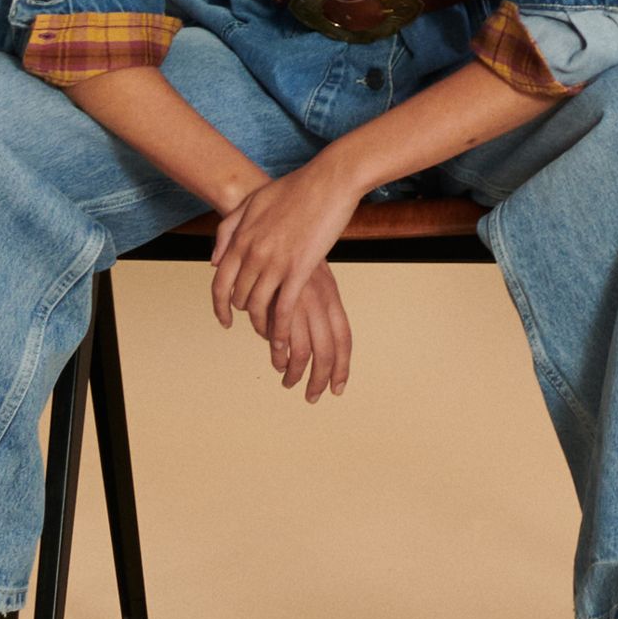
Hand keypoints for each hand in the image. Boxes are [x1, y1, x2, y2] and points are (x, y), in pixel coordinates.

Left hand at [205, 164, 356, 338]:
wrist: (329, 180)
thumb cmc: (294, 188)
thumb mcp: (252, 203)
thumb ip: (228, 230)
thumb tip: (214, 260)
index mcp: (241, 237)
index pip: (220, 282)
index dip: (219, 306)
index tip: (224, 320)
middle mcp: (253, 252)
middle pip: (239, 297)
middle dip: (246, 313)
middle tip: (258, 321)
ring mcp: (276, 262)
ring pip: (259, 306)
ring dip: (262, 325)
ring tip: (269, 334)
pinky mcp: (300, 269)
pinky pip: (283, 308)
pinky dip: (280, 328)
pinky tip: (281, 339)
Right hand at [259, 263, 353, 399]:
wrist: (272, 222)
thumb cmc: (291, 252)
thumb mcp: (313, 278)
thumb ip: (314, 308)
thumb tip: (307, 338)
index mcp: (332, 296)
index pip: (344, 339)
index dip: (342, 367)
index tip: (338, 388)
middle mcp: (319, 301)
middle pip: (327, 352)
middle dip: (320, 379)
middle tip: (313, 397)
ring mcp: (298, 302)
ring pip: (303, 350)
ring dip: (296, 373)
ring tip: (289, 383)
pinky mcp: (276, 300)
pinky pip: (278, 337)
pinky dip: (277, 354)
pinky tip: (275, 360)